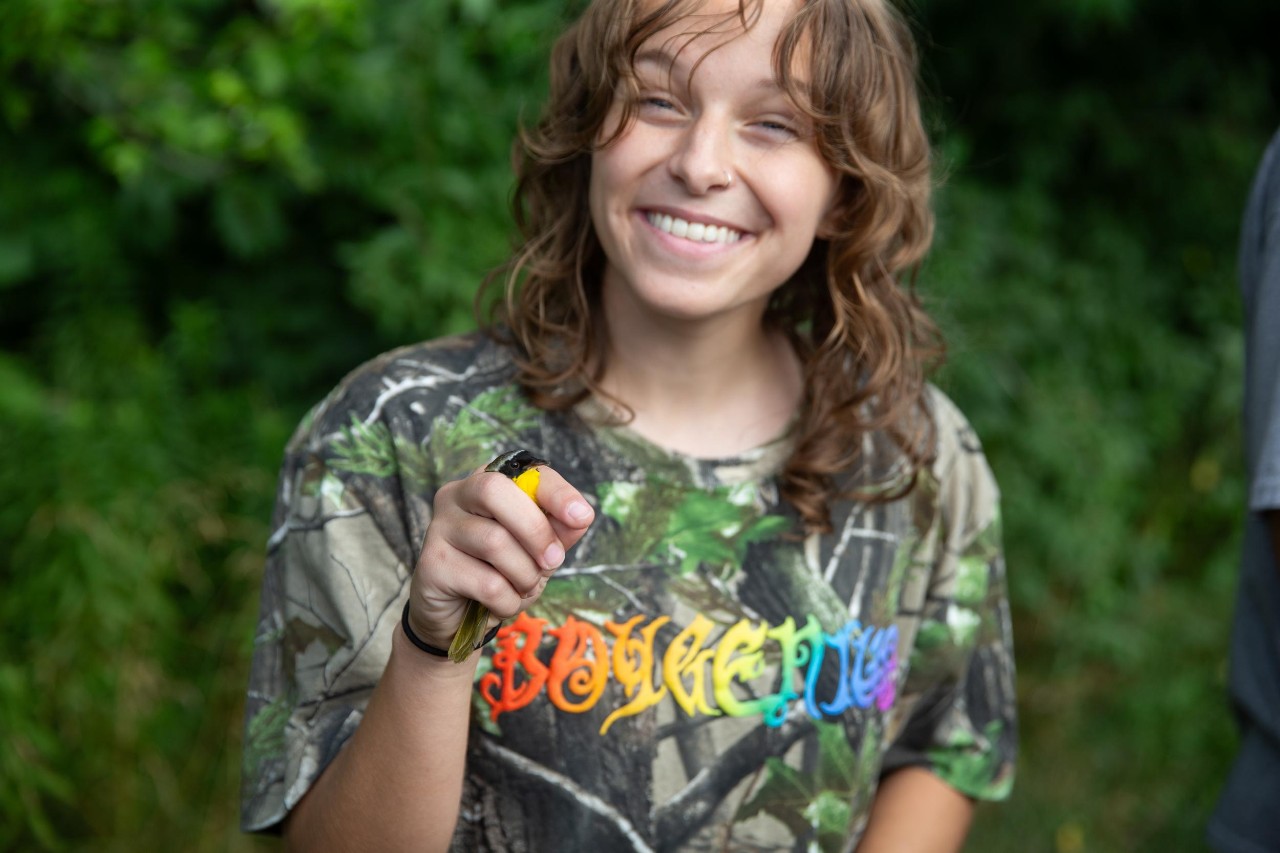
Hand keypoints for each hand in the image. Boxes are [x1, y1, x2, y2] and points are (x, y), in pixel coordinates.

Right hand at [406, 463, 593, 651]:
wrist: (457, 615)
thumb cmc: (500, 572)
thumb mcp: (536, 550)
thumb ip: (558, 530)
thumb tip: (581, 516)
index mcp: (487, 482)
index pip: (523, 472)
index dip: (556, 492)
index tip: (582, 516)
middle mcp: (457, 495)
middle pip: (495, 492)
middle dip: (536, 531)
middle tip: (553, 561)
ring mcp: (439, 527)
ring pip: (494, 542)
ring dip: (524, 575)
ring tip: (523, 587)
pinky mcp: (431, 564)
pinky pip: (486, 582)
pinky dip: (508, 600)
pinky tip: (501, 603)